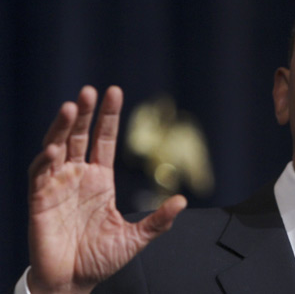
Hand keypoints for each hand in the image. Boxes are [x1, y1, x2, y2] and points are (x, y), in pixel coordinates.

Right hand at [27, 86, 186, 293]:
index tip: (114, 92)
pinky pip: (40, 174)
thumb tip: (183, 201)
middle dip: (85, 113)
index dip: (108, 117)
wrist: (73, 282)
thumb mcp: (135, 238)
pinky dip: (46, 160)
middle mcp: (79, 176)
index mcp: (101, 180)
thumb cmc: (101, 259)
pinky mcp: (39, 199)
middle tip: (90, 91)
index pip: (104, 139)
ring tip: (71, 107)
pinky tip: (55, 148)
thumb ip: (158, 220)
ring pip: (58, 147)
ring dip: (63, 127)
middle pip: (80, 136)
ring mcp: (58, 185)